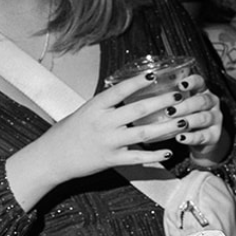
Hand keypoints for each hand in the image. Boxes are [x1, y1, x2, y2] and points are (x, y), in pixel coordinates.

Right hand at [46, 72, 219, 178]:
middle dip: (162, 101)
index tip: (154, 74)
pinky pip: (137, 157)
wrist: (51, 158)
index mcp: (95, 107)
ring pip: (143, 133)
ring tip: (184, 121)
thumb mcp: (85, 111)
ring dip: (166, 127)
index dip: (137, 82)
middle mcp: (103, 123)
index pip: (119, 91)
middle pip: (138, 110)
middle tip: (180, 95)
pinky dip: (154, 155)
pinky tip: (169, 151)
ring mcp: (108, 142)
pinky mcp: (111, 160)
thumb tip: (127, 89)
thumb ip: (107, 103)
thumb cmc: (68, 132)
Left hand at [171, 72, 231, 169]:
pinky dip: (191, 138)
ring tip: (176, 124)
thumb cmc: (184, 118)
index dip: (192, 82)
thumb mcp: (180, 105)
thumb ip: (169, 97)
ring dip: (189, 120)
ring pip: (204, 118)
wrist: (201, 141)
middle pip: (202, 101)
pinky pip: (203, 136)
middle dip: (186, 105)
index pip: (200, 82)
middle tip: (170, 110)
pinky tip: (180, 138)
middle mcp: (211, 103)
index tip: (180, 84)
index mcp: (202, 92)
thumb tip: (143, 88)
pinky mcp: (214, 136)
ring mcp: (215, 120)